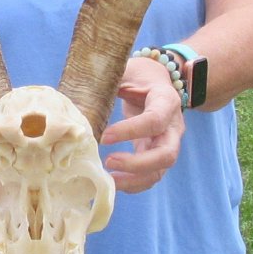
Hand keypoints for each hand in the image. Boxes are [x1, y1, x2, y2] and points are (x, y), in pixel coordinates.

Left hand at [100, 57, 185, 192]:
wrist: (158, 81)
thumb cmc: (140, 75)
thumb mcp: (127, 70)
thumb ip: (109, 80)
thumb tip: (79, 102)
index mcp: (166, 101)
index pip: (154, 120)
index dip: (130, 131)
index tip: (104, 137)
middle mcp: (173, 126)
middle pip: (167, 154)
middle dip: (138, 164)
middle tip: (109, 162)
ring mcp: (168, 143)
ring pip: (160, 171)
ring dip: (135, 180)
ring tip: (109, 179)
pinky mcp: (157, 154)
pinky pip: (151, 176)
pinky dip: (133, 183)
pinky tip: (112, 181)